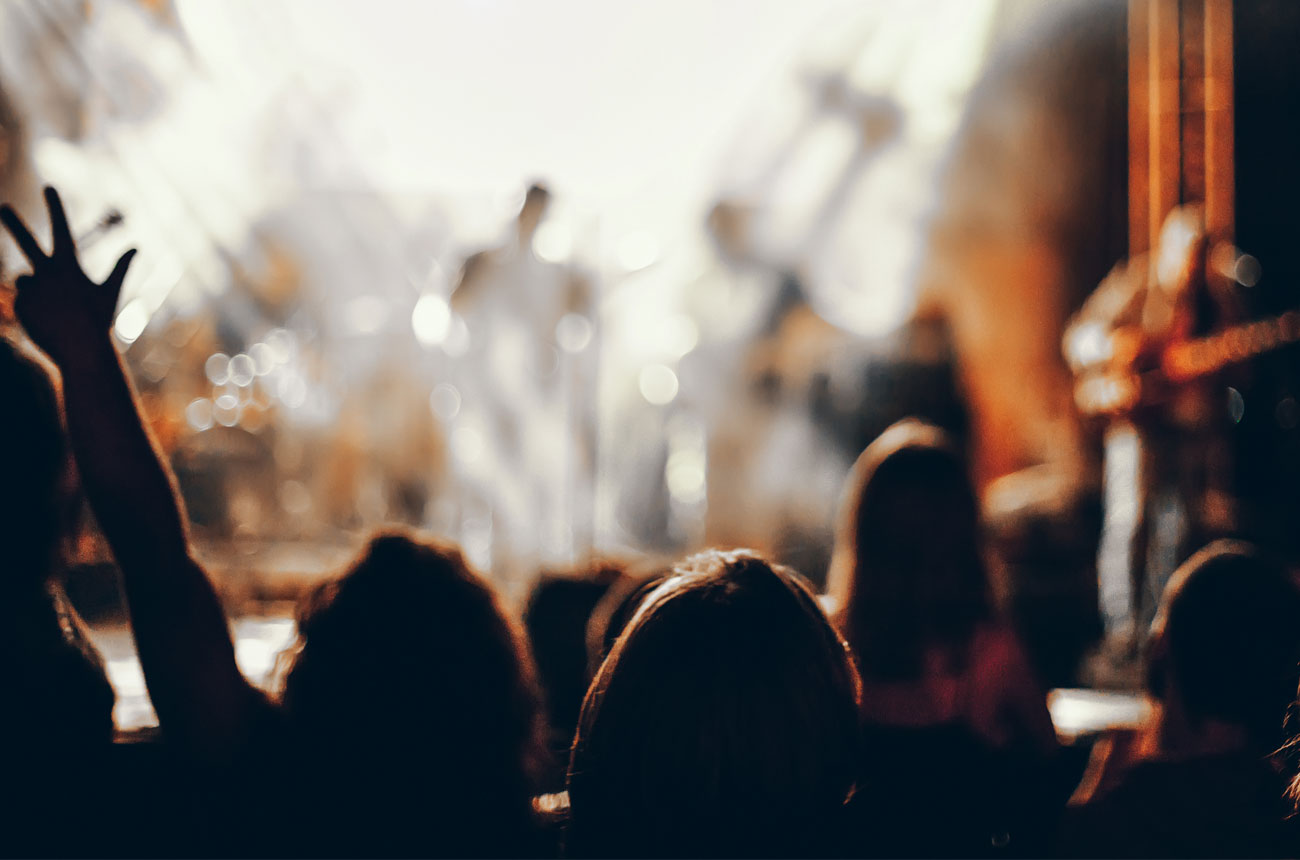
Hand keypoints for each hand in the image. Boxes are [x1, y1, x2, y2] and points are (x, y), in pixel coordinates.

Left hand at [1, 187, 135, 364]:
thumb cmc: (100, 320)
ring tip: (54, 309)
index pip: (61, 229)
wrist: (80, 351)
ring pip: (26, 280)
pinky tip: (47, 322)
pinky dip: (34, 308)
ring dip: (37, 288)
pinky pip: (24, 301)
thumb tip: (136, 247)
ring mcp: (31, 290)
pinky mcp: (20, 306)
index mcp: (69, 266)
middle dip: (14, 223)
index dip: (55, 207)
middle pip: (26, 242)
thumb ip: (120, 267)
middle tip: (2, 207)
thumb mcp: (111, 292)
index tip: (48, 187)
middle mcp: (46, 273)